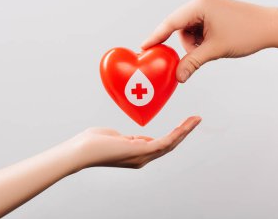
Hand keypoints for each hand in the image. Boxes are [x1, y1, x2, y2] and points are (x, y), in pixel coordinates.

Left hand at [67, 116, 200, 168]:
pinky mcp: (142, 151)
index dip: (173, 135)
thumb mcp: (116, 138)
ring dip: (185, 131)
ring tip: (196, 119)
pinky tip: (187, 124)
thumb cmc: (93, 143)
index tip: (181, 125)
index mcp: (136, 155)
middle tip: (195, 119)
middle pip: (169, 145)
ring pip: (171, 143)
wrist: (81, 150)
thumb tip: (135, 137)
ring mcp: (143, 156)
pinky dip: (179, 132)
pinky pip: (166, 141)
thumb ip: (129, 139)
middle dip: (183, 132)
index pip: (159, 145)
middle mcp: (142, 158)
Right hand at [141, 0, 277, 82]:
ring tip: (208, 51)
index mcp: (200, 5)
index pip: (171, 22)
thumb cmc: (247, 32)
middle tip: (183, 59)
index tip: (144, 47)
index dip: (156, 36)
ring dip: (193, 44)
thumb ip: (192, 63)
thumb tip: (178, 77)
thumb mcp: (215, 49)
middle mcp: (201, 2)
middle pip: (179, 27)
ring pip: (188, 30)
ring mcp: (208, 6)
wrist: (271, 27)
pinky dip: (200, 40)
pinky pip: (197, 29)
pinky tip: (211, 46)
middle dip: (183, 44)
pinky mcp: (213, 13)